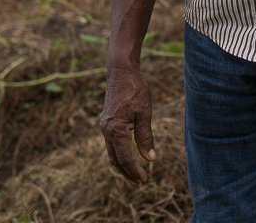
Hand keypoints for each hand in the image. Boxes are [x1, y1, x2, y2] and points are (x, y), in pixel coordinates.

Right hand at [100, 66, 154, 181]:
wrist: (120, 72)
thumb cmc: (135, 90)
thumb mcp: (144, 114)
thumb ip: (146, 137)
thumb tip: (150, 159)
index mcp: (116, 130)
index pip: (125, 158)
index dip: (134, 171)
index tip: (143, 180)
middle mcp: (107, 131)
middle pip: (115, 160)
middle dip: (126, 173)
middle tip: (139, 182)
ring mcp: (105, 127)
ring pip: (111, 153)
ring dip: (122, 165)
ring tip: (134, 173)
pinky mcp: (106, 123)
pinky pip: (111, 144)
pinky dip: (119, 153)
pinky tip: (128, 155)